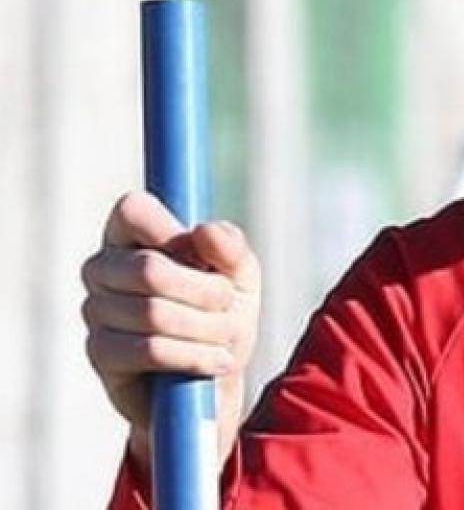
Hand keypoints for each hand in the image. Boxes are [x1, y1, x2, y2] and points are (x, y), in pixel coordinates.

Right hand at [80, 191, 261, 465]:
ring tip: (228, 337)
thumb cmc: (223, 314)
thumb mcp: (241, 275)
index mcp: (131, 236)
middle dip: (206, 292)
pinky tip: (218, 360)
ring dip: (208, 328)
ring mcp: (96, 311)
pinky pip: (150, 350)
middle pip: (150, 270)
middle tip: (230, 305)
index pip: (131, 211)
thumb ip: (229, 248)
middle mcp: (102, 269)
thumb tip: (203, 231)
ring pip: (154, 313)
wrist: (214, 379)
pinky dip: (195, 356)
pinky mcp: (101, 354)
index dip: (172, 232)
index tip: (205, 257)